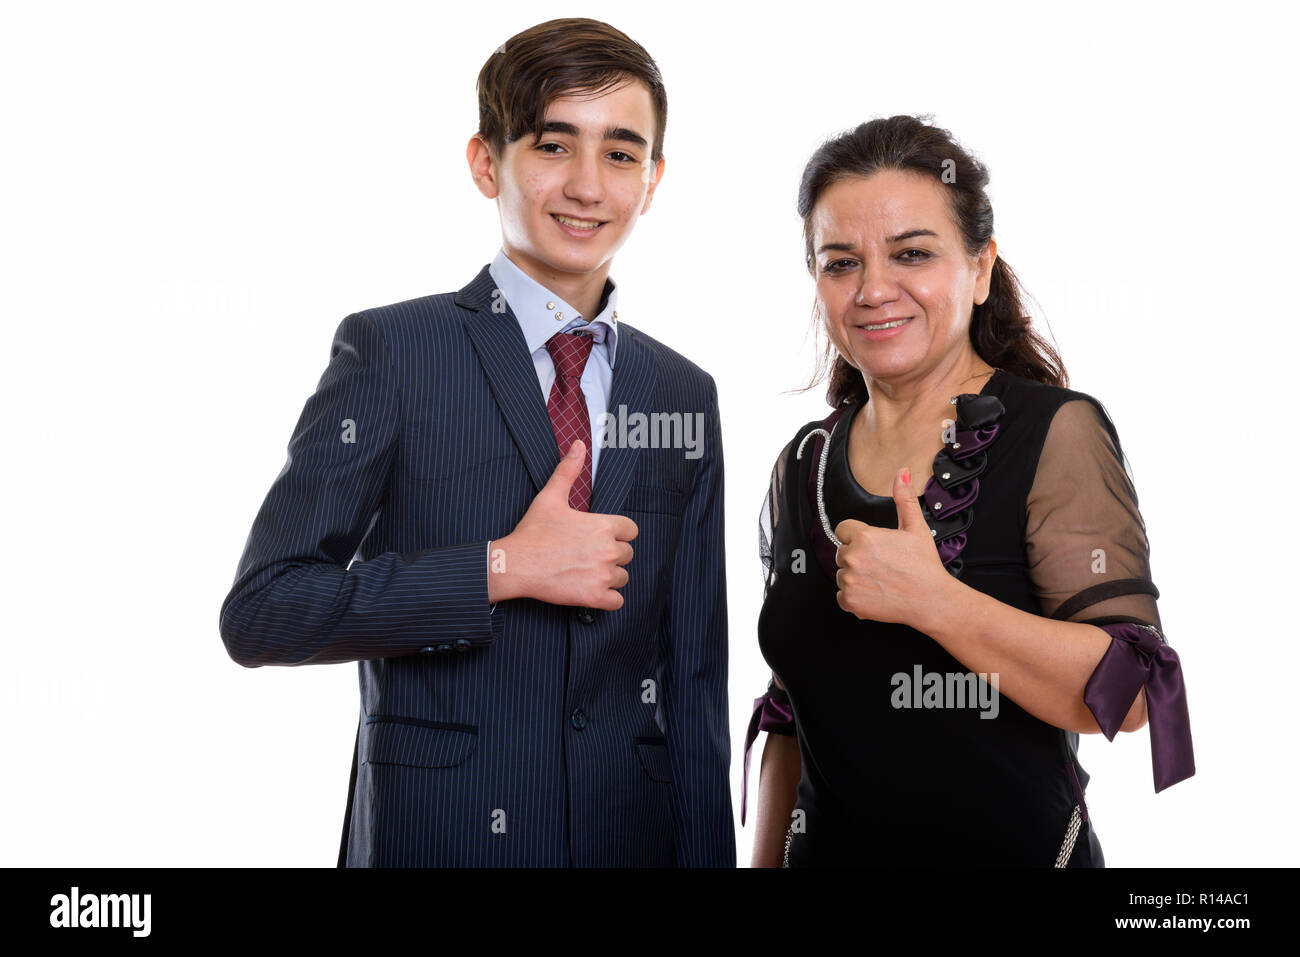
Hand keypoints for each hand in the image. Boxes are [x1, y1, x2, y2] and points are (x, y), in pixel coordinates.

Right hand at [487, 440, 638, 609]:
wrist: (516, 564)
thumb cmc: (533, 532)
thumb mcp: (550, 497)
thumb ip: (568, 471)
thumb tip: (578, 445)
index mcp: (603, 526)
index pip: (631, 531)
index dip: (617, 534)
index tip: (600, 538)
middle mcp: (608, 550)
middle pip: (628, 554)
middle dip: (612, 555)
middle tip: (589, 555)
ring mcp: (602, 575)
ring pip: (623, 577)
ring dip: (610, 577)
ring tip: (587, 572)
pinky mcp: (595, 597)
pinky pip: (617, 601)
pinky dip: (608, 599)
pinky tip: (591, 590)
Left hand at [833, 467, 951, 628]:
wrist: (932, 600)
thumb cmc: (924, 565)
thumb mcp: (915, 528)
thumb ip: (904, 499)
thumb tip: (902, 472)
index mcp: (864, 536)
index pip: (843, 530)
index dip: (857, 537)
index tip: (874, 547)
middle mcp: (853, 557)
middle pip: (841, 552)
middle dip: (857, 557)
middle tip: (882, 566)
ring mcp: (849, 580)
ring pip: (841, 574)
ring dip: (855, 578)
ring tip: (880, 580)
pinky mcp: (850, 601)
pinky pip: (841, 596)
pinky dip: (854, 597)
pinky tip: (875, 594)